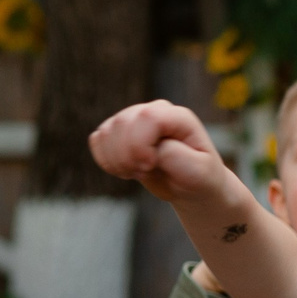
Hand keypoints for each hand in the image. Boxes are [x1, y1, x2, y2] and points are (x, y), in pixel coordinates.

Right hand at [91, 101, 238, 205]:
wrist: (190, 185)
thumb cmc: (198, 177)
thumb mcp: (197, 171)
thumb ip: (177, 156)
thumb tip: (154, 148)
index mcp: (177, 117)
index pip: (148, 116)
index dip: (140, 143)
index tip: (149, 165)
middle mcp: (154, 111)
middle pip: (123, 123)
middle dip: (127, 155)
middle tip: (144, 172)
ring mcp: (134, 119)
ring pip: (107, 132)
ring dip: (116, 160)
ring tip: (136, 172)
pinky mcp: (119, 132)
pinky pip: (98, 140)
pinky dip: (106, 160)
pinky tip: (124, 170)